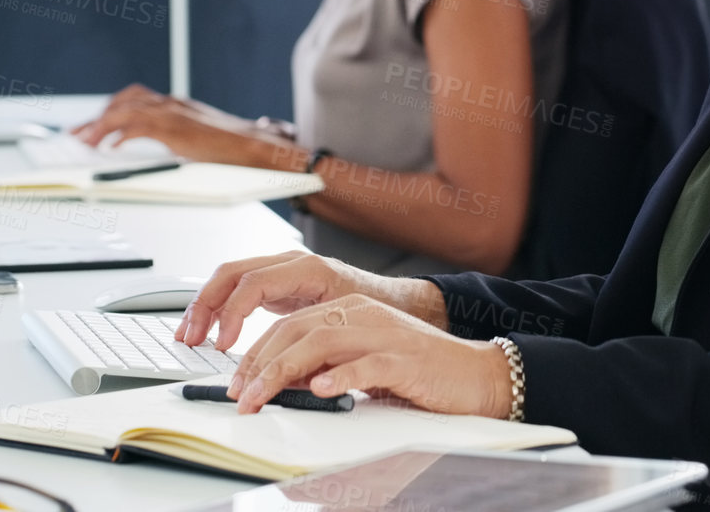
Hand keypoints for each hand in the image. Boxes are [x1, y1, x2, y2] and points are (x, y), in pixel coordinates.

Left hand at [70, 84, 268, 164]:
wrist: (256, 147)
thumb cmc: (232, 148)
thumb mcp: (198, 139)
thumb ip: (177, 139)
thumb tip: (160, 153)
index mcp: (175, 105)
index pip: (133, 100)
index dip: (108, 111)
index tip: (90, 125)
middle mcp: (171, 104)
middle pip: (122, 102)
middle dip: (95, 118)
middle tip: (76, 134)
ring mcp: (173, 114)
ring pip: (125, 110)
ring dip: (101, 126)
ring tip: (85, 142)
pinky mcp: (175, 128)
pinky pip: (138, 126)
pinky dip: (120, 134)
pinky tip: (111, 146)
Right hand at [178, 251, 391, 350]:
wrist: (391, 299)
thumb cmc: (374, 309)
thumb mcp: (346, 323)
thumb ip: (315, 339)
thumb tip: (285, 369)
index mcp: (306, 268)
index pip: (253, 283)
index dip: (232, 314)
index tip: (223, 344)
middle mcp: (289, 263)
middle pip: (231, 273)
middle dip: (205, 305)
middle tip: (190, 338)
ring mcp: (280, 270)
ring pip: (229, 277)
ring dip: (204, 305)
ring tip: (189, 334)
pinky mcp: (277, 283)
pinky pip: (238, 288)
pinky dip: (218, 306)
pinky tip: (208, 329)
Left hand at [225, 294, 511, 417]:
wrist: (473, 373)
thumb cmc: (417, 371)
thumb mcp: (361, 364)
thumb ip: (325, 365)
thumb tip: (283, 380)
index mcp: (349, 311)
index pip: (289, 325)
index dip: (256, 353)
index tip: (236, 383)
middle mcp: (362, 315)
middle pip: (296, 330)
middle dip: (260, 364)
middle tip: (239, 395)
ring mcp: (383, 334)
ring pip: (321, 344)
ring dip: (284, 373)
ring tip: (262, 397)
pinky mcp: (405, 359)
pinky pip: (367, 365)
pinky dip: (340, 377)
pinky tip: (320, 390)